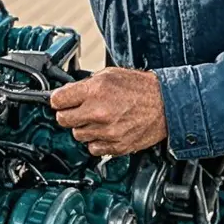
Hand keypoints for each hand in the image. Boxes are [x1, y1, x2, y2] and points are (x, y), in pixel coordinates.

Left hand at [50, 68, 168, 155]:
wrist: (166, 105)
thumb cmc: (141, 88)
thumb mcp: (110, 74)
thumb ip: (86, 84)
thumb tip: (68, 92)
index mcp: (95, 91)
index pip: (57, 100)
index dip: (58, 99)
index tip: (61, 101)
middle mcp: (98, 112)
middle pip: (63, 120)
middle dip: (68, 114)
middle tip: (78, 110)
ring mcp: (106, 131)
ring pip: (77, 135)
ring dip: (83, 128)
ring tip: (97, 119)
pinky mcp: (115, 146)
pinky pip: (93, 148)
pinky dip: (96, 141)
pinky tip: (106, 130)